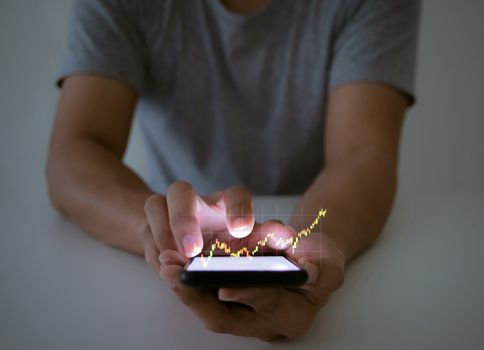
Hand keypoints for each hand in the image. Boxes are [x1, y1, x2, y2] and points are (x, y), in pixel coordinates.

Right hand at [140, 181, 290, 270]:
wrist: (207, 251)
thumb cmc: (237, 246)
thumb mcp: (257, 244)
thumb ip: (272, 239)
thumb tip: (290, 237)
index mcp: (229, 205)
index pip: (235, 194)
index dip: (237, 209)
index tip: (241, 231)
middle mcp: (198, 204)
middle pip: (180, 190)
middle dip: (182, 219)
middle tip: (192, 250)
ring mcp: (172, 214)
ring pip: (155, 204)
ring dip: (161, 233)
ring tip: (172, 262)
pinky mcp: (154, 227)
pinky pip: (144, 230)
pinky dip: (152, 250)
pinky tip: (165, 267)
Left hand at [155, 222, 344, 339]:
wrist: (308, 258)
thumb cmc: (320, 261)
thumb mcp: (330, 263)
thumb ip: (325, 269)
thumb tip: (309, 269)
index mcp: (290, 317)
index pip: (267, 309)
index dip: (248, 296)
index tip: (226, 287)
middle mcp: (262, 323)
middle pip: (226, 316)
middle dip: (198, 297)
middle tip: (175, 275)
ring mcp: (242, 312)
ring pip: (208, 306)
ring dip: (185, 287)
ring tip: (165, 264)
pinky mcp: (227, 298)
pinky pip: (202, 294)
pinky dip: (187, 279)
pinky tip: (171, 261)